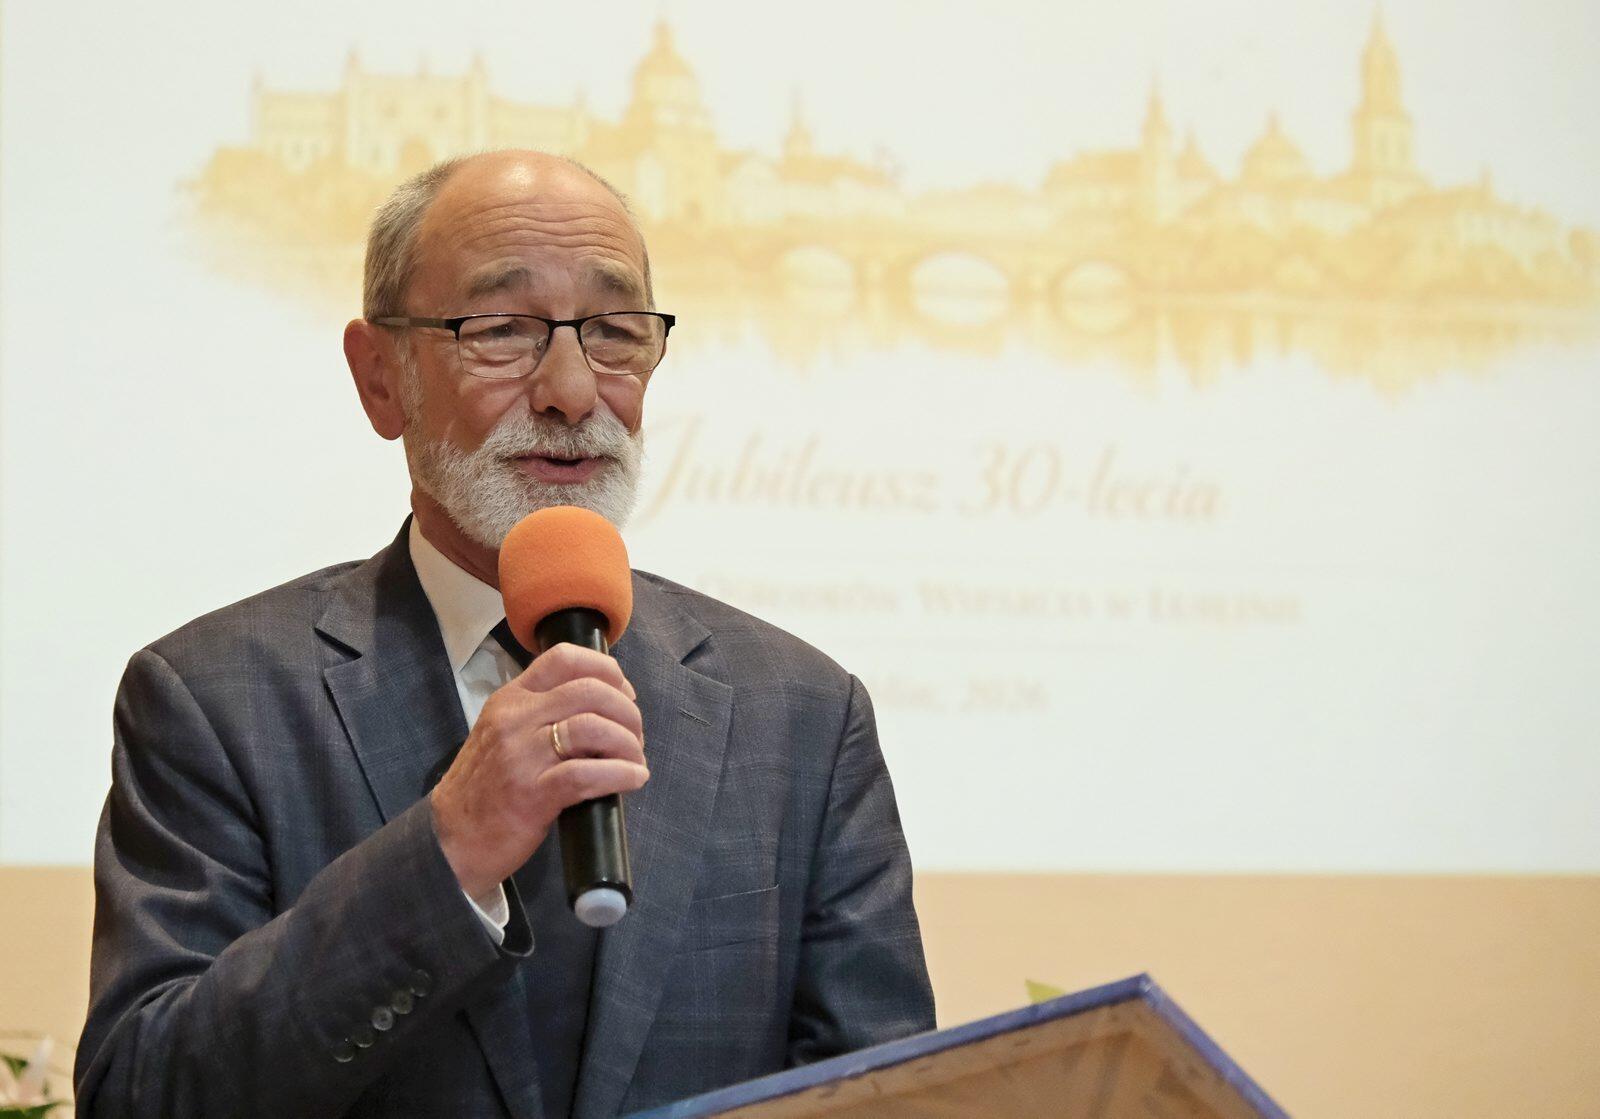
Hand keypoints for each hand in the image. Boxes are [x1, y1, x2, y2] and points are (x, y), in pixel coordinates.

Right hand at [430, 643, 647, 899]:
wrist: (452, 839)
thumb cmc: (487, 787)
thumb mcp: (505, 734)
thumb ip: (542, 713)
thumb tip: (603, 706)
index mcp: (511, 699)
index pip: (564, 658)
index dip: (606, 670)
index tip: (625, 694)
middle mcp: (515, 719)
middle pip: (590, 691)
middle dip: (627, 711)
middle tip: (635, 736)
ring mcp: (521, 755)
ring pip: (592, 728)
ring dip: (628, 743)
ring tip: (636, 761)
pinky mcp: (531, 794)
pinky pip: (587, 774)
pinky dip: (621, 774)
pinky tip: (634, 779)